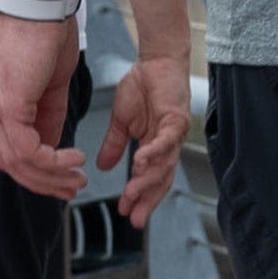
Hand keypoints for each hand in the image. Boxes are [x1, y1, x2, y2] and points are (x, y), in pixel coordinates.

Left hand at [0, 10, 86, 196]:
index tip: (59, 175)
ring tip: (76, 178)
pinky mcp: (6, 102)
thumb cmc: (47, 29)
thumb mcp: (50, 80)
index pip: (5, 145)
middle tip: (70, 187)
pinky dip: (50, 161)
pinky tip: (72, 159)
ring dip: (49, 176)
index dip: (32, 167)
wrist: (41, 1)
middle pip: (7, 160)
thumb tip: (53, 141)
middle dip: (41, 180)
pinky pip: (26, 147)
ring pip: (16, 160)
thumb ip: (48, 112)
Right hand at [98, 50, 190, 227]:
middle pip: (160, 179)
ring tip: (131, 193)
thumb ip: (114, 145)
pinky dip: (154, 152)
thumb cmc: (142, 85)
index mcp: (154, 146)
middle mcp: (167, 144)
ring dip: (146, 180)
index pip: (148, 178)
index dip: (139, 197)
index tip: (125, 212)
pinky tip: (140, 162)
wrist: (155, 60)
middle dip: (147, 200)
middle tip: (135, 218)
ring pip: (163, 165)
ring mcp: (173, 133)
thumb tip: (101, 166)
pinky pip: (165, 140)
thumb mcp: (121, 122)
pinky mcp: (176, 118)